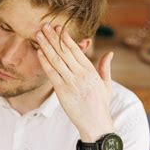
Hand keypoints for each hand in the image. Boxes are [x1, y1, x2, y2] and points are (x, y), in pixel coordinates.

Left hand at [36, 24, 113, 140]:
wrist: (96, 124)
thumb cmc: (100, 105)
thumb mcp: (106, 84)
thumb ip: (105, 67)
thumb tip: (110, 53)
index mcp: (90, 70)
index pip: (76, 49)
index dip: (65, 37)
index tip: (58, 27)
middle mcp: (80, 74)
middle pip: (64, 51)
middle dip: (54, 37)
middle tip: (44, 25)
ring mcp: (71, 82)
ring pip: (56, 59)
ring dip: (46, 46)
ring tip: (39, 34)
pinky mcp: (62, 91)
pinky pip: (52, 74)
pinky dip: (45, 62)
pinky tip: (39, 52)